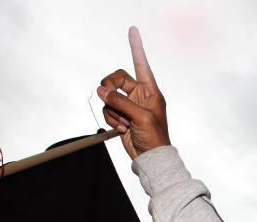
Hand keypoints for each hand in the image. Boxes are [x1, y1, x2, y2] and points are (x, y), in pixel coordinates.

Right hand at [97, 27, 170, 158]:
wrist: (150, 157)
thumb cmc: (154, 138)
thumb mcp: (141, 118)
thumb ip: (121, 102)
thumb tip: (102, 91)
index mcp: (150, 90)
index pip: (141, 64)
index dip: (136, 47)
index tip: (133, 30)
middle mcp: (139, 95)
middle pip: (117, 79)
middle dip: (110, 89)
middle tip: (109, 98)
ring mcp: (129, 105)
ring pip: (109, 97)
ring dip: (113, 111)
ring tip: (125, 123)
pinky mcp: (120, 115)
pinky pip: (107, 110)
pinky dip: (111, 119)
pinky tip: (122, 129)